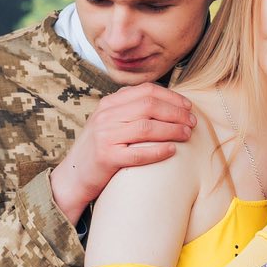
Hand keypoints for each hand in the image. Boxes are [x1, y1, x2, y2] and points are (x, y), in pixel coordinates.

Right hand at [48, 84, 194, 225]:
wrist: (74, 175)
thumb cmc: (99, 148)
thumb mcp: (109, 121)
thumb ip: (129, 109)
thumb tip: (166, 102)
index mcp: (109, 103)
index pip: (145, 91)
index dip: (171, 97)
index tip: (187, 106)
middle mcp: (106, 116)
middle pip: (149, 106)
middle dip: (176, 113)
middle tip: (192, 122)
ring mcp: (105, 136)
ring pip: (147, 127)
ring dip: (172, 130)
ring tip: (187, 134)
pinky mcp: (107, 157)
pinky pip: (138, 153)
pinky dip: (158, 151)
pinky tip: (172, 150)